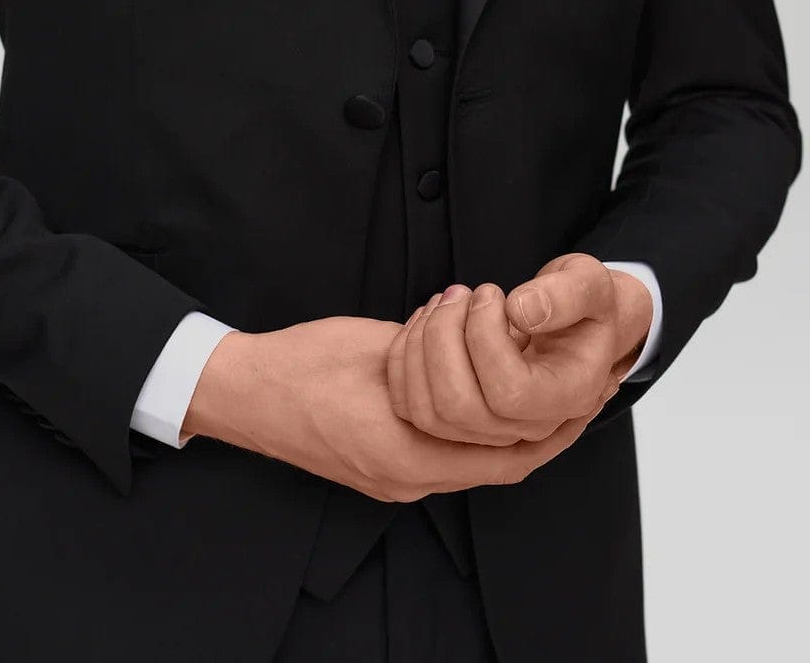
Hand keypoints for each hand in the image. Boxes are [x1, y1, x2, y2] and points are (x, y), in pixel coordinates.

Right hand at [182, 313, 618, 502]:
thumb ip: (437, 356)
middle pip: (494, 466)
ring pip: (470, 461)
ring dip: (500, 426)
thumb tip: (478, 347)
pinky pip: (442, 456)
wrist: (240, 393)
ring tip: (528, 383)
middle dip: (539, 430)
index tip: (586, 403)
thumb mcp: (380, 344)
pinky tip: (476, 391)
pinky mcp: (375, 470)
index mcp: (407, 454)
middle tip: (575, 395)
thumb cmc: (301, 364)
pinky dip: (468, 428)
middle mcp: (403, 480)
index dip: (553, 432)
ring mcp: (388, 481)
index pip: (506, 458)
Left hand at [386, 254, 651, 446]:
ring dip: (421, 345)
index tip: (491, 292)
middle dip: (444, 338)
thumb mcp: (588, 282)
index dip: (485, 336)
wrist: (576, 324)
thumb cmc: (583, 302)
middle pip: (460, 408)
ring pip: (428, 412)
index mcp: (567, 396)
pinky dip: (405, 358)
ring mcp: (491, 432)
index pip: (510, 391)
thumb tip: (521, 311)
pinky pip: (410, 406)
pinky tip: (427, 319)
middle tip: (459, 291)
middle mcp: (529, 427)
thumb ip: (566, 294)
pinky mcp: (458, 421)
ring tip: (444, 300)